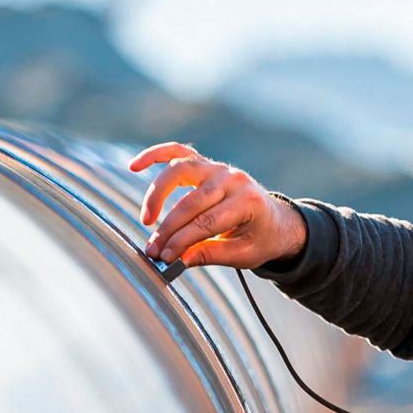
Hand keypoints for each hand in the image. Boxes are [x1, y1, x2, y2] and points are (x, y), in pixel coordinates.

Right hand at [130, 143, 307, 270]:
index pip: (207, 223)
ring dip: (157, 193)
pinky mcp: (207, 164)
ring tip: (146, 219)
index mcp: (248, 203)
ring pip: (180, 171)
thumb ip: (211, 255)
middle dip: (168, 229)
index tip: (164, 258)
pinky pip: (178, 152)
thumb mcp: (244, 255)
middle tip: (153, 250)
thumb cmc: (261, 239)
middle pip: (191, 202)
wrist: (278, 221)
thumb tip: (178, 261)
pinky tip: (134, 165)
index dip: (182, 242)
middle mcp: (233, 180)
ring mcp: (220, 168)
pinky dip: (155, 154)